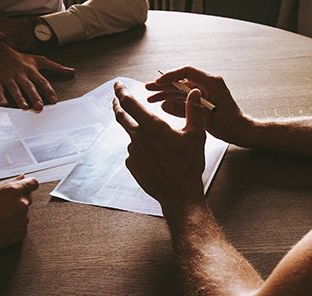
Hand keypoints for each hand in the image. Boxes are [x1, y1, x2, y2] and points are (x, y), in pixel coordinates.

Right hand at [0, 41, 74, 110]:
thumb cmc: (21, 59)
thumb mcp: (39, 60)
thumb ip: (56, 67)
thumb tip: (72, 71)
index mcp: (31, 70)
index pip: (42, 81)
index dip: (48, 91)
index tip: (53, 100)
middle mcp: (21, 74)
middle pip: (29, 86)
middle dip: (34, 96)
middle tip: (39, 107)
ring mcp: (8, 78)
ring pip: (15, 89)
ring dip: (19, 98)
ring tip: (24, 107)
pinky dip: (0, 97)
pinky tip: (3, 104)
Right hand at [0, 175, 38, 266]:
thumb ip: (8, 184)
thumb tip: (21, 178)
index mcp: (13, 191)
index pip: (32, 183)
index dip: (28, 184)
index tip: (25, 186)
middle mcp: (21, 204)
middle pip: (28, 197)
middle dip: (19, 199)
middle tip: (2, 205)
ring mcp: (23, 219)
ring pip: (24, 212)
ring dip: (16, 213)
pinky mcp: (22, 232)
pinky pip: (21, 225)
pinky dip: (14, 225)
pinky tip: (0, 226)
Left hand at [113, 82, 205, 215]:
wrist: (179, 194)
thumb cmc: (188, 165)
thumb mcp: (196, 134)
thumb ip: (193, 110)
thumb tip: (193, 92)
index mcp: (152, 126)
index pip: (130, 103)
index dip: (121, 92)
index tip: (117, 85)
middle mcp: (138, 137)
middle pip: (121, 116)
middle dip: (117, 105)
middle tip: (116, 98)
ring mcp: (133, 152)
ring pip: (132, 135)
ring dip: (138, 132)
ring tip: (157, 142)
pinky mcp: (132, 165)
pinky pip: (134, 152)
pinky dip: (141, 149)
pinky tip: (155, 157)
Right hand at [146, 66, 253, 144]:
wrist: (240, 131)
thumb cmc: (230, 124)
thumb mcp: (206, 117)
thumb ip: (185, 109)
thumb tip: (166, 104)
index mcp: (212, 83)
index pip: (187, 72)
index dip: (171, 76)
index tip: (158, 82)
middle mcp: (207, 84)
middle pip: (181, 81)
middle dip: (164, 85)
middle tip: (148, 88)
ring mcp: (204, 92)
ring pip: (180, 89)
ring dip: (166, 93)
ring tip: (151, 97)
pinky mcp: (202, 100)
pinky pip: (184, 97)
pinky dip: (173, 100)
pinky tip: (162, 104)